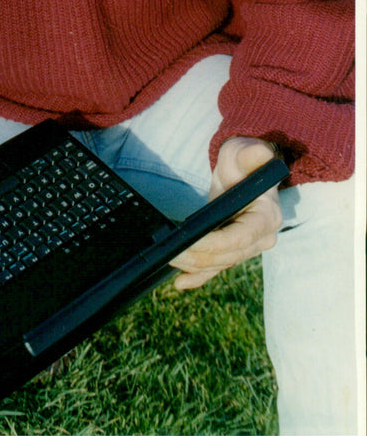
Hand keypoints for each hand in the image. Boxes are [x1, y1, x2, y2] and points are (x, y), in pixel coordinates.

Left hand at [170, 137, 282, 290]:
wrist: (244, 171)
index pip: (240, 237)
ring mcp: (249, 247)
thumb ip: (253, 153)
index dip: (214, 243)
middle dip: (198, 256)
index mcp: (267, 216)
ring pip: (220, 263)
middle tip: (170, 254)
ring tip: (169, 260)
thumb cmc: (244, 160)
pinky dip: (200, 277)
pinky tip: (181, 283)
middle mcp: (262, 237)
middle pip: (227, 255)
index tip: (189, 243)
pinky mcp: (235, 250)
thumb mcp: (246, 152)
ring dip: (194, 265)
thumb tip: (261, 153)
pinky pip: (217, 267)